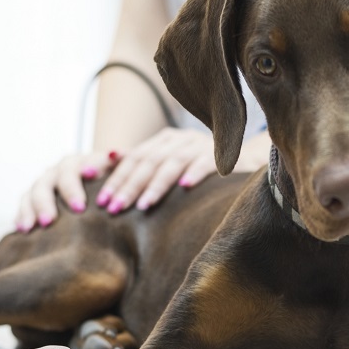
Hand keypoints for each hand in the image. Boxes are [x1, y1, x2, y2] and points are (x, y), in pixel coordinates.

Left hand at [15, 128, 272, 229]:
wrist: (250, 157)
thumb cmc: (205, 168)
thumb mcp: (173, 163)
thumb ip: (146, 165)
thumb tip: (109, 163)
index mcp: (165, 141)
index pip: (134, 159)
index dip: (116, 178)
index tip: (99, 200)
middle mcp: (180, 139)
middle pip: (148, 161)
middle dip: (129, 185)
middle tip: (112, 208)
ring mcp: (201, 145)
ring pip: (173, 163)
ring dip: (157, 185)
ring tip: (143, 207)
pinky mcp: (224, 155)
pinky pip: (207, 162)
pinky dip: (196, 173)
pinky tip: (185, 188)